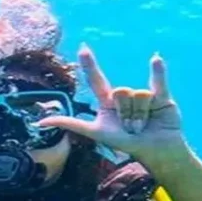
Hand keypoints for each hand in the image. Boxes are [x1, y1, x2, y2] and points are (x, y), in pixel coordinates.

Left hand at [36, 44, 188, 163]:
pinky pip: (158, 80)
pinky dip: (158, 71)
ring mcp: (143, 94)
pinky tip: (155, 59)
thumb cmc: (126, 144)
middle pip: (120, 92)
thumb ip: (72, 124)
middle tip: (129, 128)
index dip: (89, 65)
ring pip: (137, 94)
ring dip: (139, 114)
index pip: (96, 80)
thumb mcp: (96, 133)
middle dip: (125, 113)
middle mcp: (124, 96)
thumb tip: (40, 122)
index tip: (82, 48)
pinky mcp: (161, 95)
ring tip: (142, 126)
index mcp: (108, 102)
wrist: (155, 152)